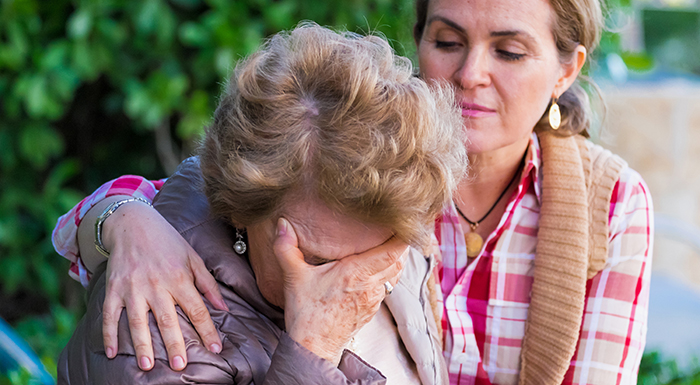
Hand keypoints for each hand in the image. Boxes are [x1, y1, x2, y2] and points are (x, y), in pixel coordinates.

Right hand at [100, 203, 227, 370]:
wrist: (132, 223)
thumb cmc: (167, 242)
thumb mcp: (193, 258)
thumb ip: (208, 284)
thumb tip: (224, 308)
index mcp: (179, 278)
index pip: (197, 309)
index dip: (207, 330)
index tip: (216, 349)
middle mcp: (156, 284)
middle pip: (167, 319)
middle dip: (174, 343)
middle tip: (180, 365)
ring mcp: (132, 287)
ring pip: (137, 321)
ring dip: (142, 344)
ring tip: (147, 366)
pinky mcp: (113, 288)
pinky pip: (109, 314)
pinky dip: (108, 334)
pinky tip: (110, 353)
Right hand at [273, 217, 408, 364]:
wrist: (313, 347)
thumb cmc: (306, 313)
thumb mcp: (294, 277)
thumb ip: (286, 247)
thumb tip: (282, 224)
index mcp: (356, 273)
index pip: (392, 251)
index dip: (402, 236)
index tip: (403, 222)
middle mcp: (370, 285)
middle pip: (399, 260)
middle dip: (402, 243)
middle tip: (399, 227)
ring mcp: (373, 299)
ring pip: (396, 274)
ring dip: (397, 258)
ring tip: (392, 242)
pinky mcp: (372, 309)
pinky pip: (388, 286)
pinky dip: (389, 273)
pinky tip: (380, 266)